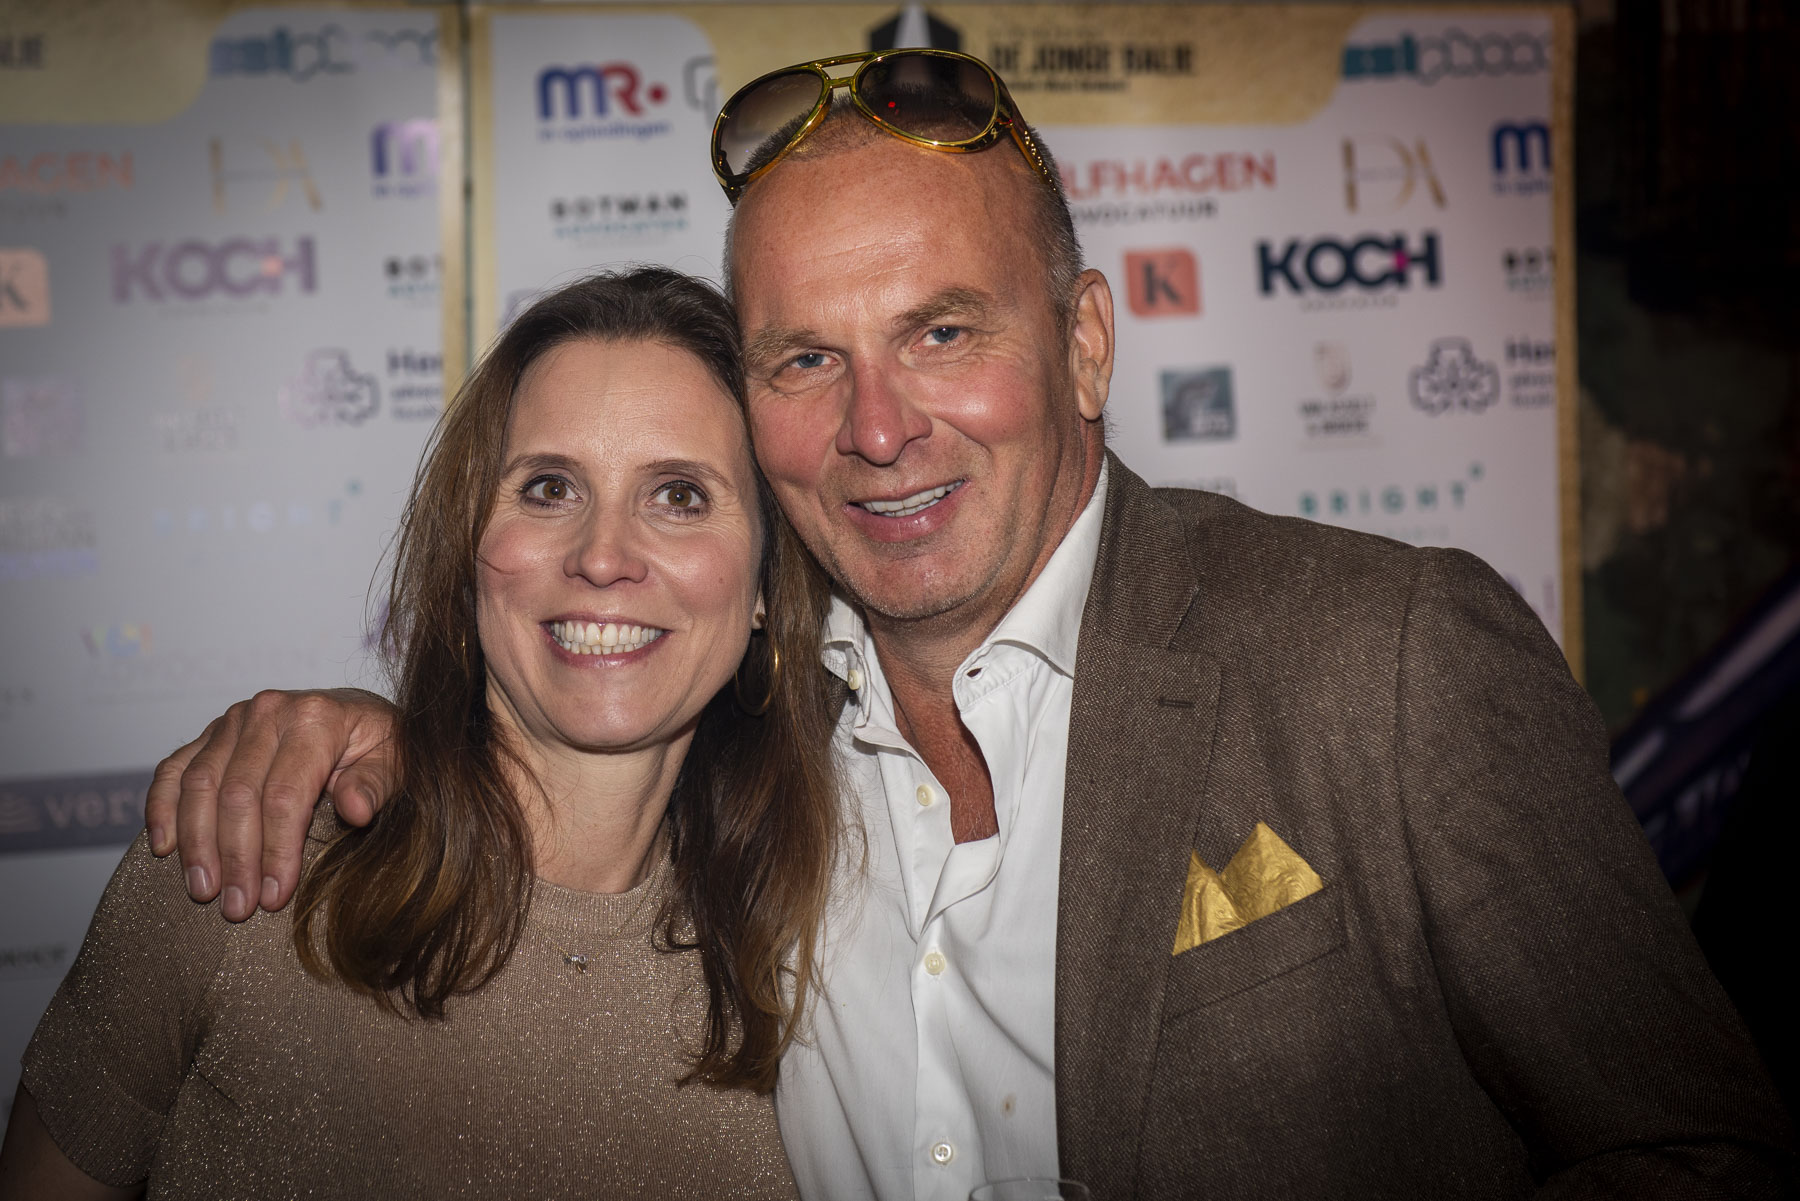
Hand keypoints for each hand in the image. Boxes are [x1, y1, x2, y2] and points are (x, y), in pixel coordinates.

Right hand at [144, 689, 399, 920]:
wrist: (362, 716)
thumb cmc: (382, 746)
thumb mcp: (396, 764)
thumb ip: (376, 785)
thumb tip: (355, 809)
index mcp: (315, 718)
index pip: (285, 795)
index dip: (276, 850)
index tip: (274, 895)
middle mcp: (269, 712)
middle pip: (238, 794)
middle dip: (236, 858)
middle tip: (236, 908)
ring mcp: (234, 719)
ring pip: (199, 785)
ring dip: (197, 843)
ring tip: (203, 890)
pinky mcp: (211, 732)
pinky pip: (174, 768)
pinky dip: (161, 807)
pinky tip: (164, 847)